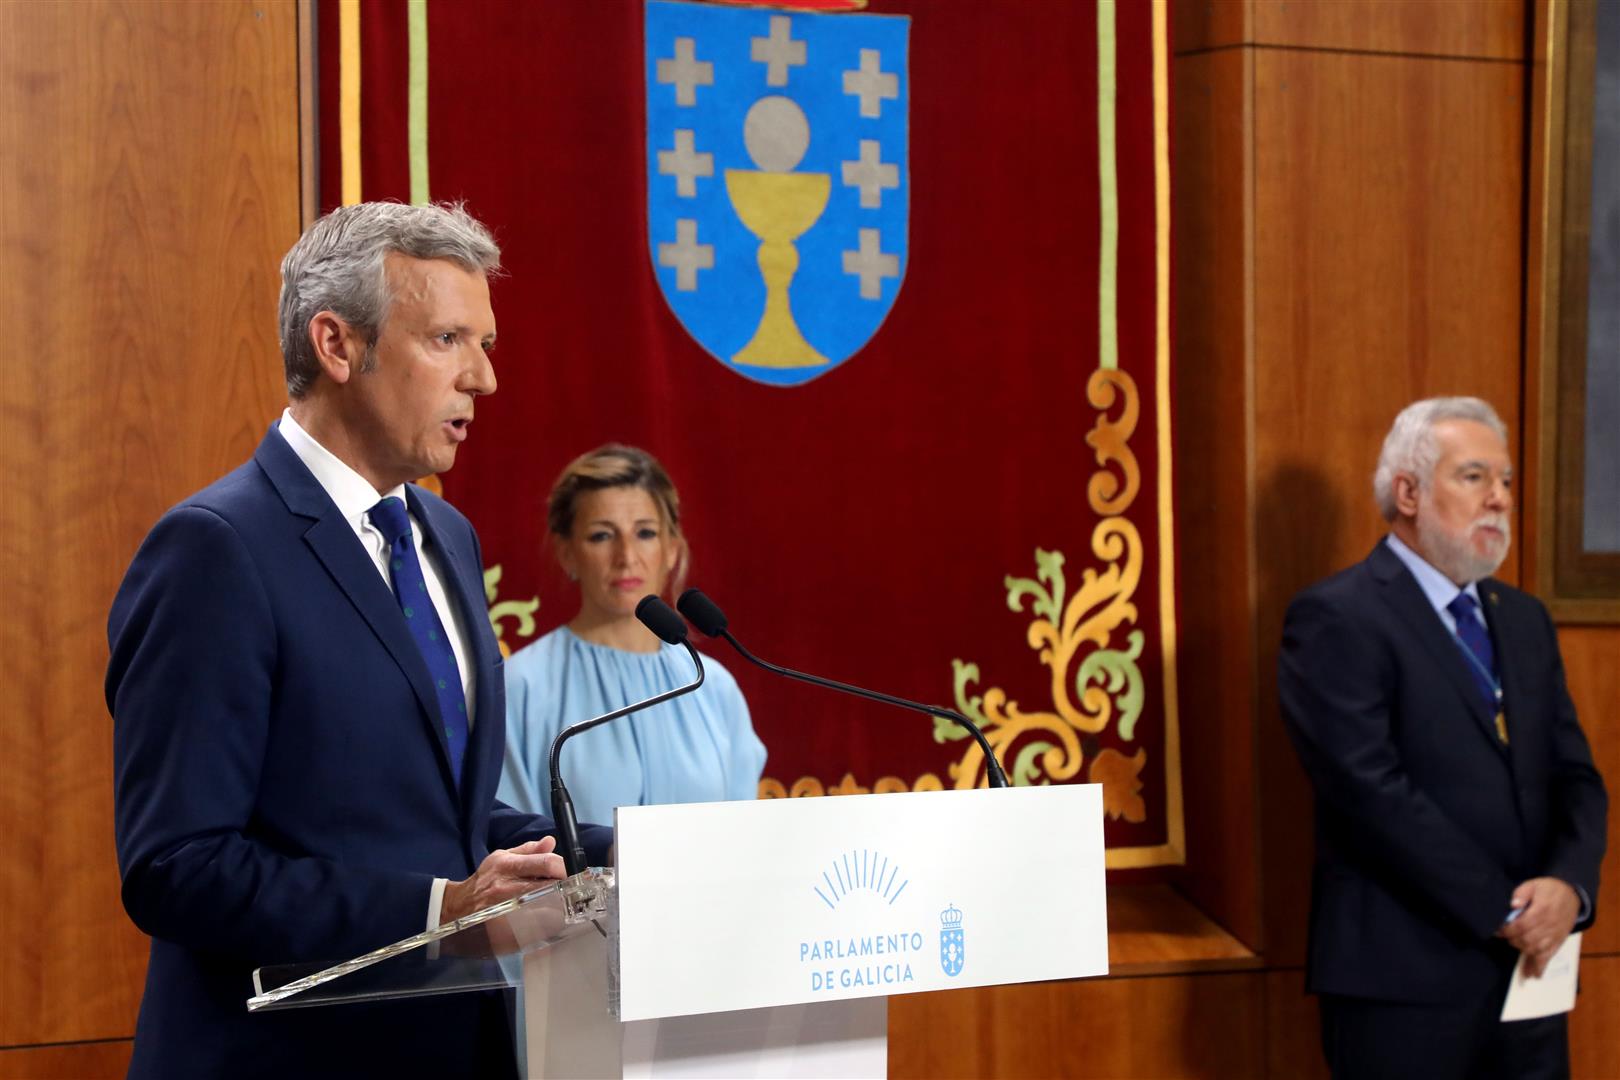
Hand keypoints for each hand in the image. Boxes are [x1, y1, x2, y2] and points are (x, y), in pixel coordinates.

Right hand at [441, 837, 566, 923]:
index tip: (573, 875)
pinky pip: (538, 932)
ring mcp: (507, 913)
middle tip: (574, 894)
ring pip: (548, 912)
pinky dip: (549, 928)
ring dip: (561, 910)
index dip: (566, 869)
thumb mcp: (501, 858)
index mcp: (507, 866)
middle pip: (552, 888)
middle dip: (568, 890)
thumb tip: (551, 842)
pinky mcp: (507, 934)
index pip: (547, 863)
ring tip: (563, 909)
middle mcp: (507, 888)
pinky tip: (549, 924)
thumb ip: (528, 850)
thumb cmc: (485, 882)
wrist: (457, 910)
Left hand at [1497, 877, 1578, 977]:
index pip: (1521, 925)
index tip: (1498, 930)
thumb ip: (1522, 893)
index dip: (1507, 930)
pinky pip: (1549, 957)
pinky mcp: (1558, 942)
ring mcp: (1555, 936)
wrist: (1572, 895)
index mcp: (1542, 911)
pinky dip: (1540, 967)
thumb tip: (1513, 905)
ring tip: (1514, 945)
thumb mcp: (1533, 884)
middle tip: (1504, 936)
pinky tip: (1533, 975)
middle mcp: (1549, 926)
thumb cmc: (1549, 889)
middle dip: (1512, 940)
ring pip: (1536, 950)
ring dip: (1523, 951)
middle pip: (1527, 940)